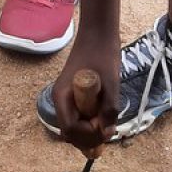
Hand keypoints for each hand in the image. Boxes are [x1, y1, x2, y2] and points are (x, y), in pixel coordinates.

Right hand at [52, 33, 120, 152]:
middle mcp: (61, 100)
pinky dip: (90, 122)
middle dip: (88, 137)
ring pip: (74, 126)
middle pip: (69, 132)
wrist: (99, 34)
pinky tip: (104, 117)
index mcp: (62, 97)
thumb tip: (108, 134)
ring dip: (89, 131)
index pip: (69, 129)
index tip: (104, 128)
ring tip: (107, 124)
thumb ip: (109, 110)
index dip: (87, 135)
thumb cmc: (103, 55)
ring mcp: (66, 99)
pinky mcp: (74, 97)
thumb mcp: (111, 84)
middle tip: (107, 131)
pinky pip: (79, 117)